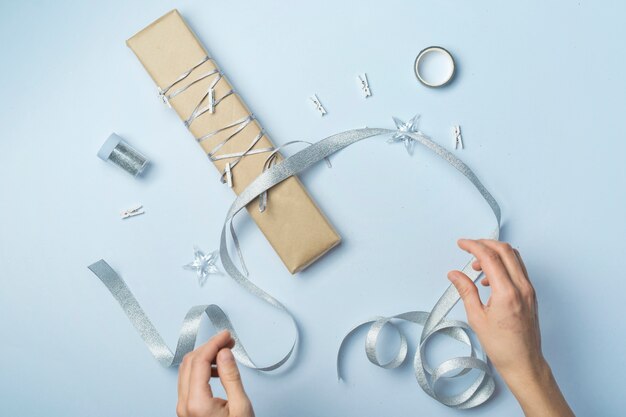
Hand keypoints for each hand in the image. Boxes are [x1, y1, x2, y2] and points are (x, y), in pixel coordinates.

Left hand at [177, 330, 254, 416]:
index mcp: (197, 403)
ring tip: (224, 351)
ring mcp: (183, 407)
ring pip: (187, 370)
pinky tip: (217, 367)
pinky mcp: (187, 408)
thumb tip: (224, 353)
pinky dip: (201, 368)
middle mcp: (185, 405)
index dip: (214, 343)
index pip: (200, 361)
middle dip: (209, 346)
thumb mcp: (241, 407)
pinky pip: (189, 381)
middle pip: (190, 362)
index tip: (226, 336)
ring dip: (205, 356)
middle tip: (227, 340)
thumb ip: (231, 378)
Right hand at [448, 239, 573, 416]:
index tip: (462, 243)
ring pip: (514, 257)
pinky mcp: (531, 294)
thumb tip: (455, 274)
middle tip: (469, 246)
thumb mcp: (477, 318)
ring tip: (477, 264)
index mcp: (507, 293)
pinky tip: (490, 277)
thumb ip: (466, 291)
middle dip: (485, 243)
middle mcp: (522, 288)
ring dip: (495, 253)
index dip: (474, 246)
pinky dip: (503, 264)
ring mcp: (529, 290)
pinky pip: (518, 269)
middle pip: (505, 250)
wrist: (524, 362)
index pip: (490, 257)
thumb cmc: (503, 347)